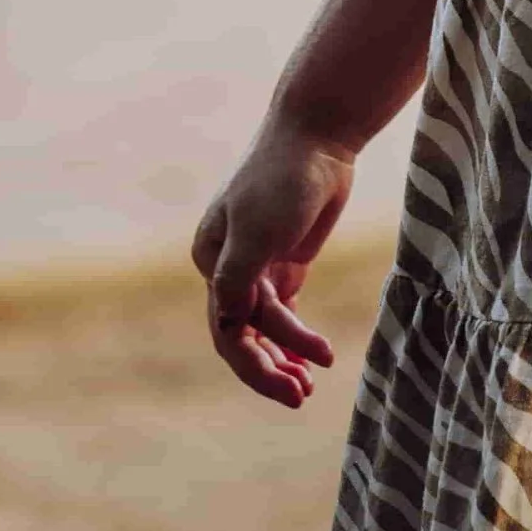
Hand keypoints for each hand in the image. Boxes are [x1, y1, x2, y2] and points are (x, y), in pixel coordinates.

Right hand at [191, 123, 353, 406]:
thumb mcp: (257, 229)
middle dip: (269, 368)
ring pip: (264, 329)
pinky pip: (284, 314)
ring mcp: (258, 265)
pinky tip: (313, 360)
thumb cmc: (283, 177)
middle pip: (243, 334)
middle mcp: (228, 267)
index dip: (254, 364)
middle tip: (301, 396)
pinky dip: (295, 338)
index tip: (290, 383)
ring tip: (308, 387)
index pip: (226, 329)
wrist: (320, 134)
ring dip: (284, 358)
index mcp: (211, 260)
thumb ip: (238, 279)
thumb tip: (226, 327)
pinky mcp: (286, 261)